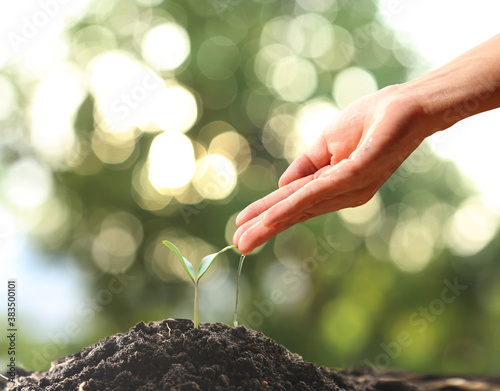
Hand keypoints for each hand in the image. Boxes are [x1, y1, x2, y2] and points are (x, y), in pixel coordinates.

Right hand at [233, 85, 429, 254]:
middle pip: (296, 212)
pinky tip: (272, 219)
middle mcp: (341, 194)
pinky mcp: (356, 176)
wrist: (405, 105)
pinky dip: (291, 206)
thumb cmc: (369, 121)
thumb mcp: (325, 145)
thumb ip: (303, 167)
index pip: (295, 203)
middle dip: (264, 228)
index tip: (242, 227)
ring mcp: (349, 188)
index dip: (268, 214)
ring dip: (271, 222)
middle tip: (238, 246)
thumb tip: (281, 185)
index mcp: (333, 186)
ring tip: (245, 238)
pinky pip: (317, 193)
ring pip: (302, 207)